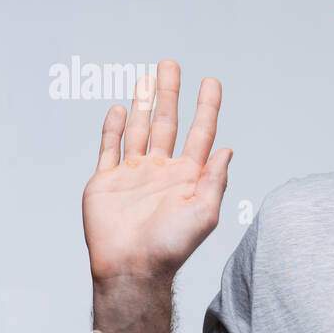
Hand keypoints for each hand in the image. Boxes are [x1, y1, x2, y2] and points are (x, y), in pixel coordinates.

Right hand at [82, 60, 232, 282]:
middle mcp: (162, 171)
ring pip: (139, 129)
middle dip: (170, 93)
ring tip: (146, 77)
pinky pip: (109, 148)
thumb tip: (227, 148)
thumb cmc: (171, 247)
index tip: (211, 82)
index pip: (201, 133)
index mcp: (188, 176)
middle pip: (167, 122)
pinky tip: (119, 108)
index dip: (207, 107)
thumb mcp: (205, 212)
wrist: (132, 268)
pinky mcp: (106, 181)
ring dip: (142, 103)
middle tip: (171, 64)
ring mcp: (133, 174)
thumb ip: (215, 179)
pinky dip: (113, 128)